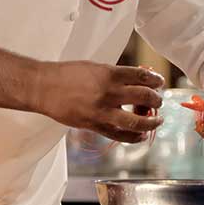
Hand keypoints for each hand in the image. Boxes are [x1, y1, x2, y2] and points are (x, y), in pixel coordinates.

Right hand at [34, 61, 163, 142]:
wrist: (44, 87)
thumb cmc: (67, 74)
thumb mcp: (94, 67)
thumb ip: (114, 75)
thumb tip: (135, 82)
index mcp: (109, 74)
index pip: (142, 76)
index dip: (155, 80)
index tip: (159, 83)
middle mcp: (109, 92)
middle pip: (145, 97)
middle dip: (156, 100)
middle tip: (158, 102)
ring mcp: (102, 111)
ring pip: (136, 121)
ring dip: (151, 122)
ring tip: (156, 121)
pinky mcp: (94, 125)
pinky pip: (119, 135)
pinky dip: (134, 137)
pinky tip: (140, 136)